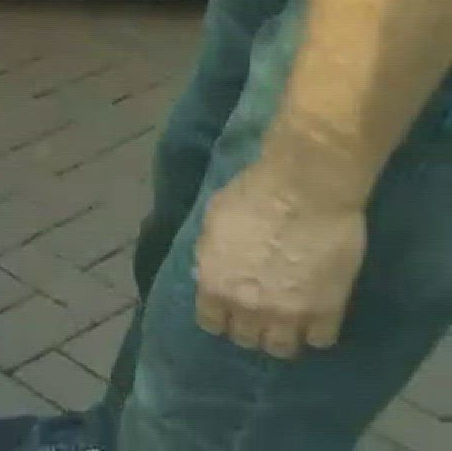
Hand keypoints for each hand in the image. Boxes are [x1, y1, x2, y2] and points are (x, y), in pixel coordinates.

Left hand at [194, 154, 366, 359]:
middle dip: (252, 327)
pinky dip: (318, 332)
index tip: (231, 310)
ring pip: (282, 348)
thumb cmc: (253, 194)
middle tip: (263, 313)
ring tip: (291, 322)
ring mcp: (289, 314)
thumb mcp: (214, 222)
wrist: (305, 189)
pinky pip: (321, 340)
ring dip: (283, 337)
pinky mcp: (327, 311)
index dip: (222, 317)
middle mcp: (248, 308)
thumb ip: (211, 254)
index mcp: (215, 285)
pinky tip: (319, 317)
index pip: (212, 323)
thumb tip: (211, 270)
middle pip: (246, 339)